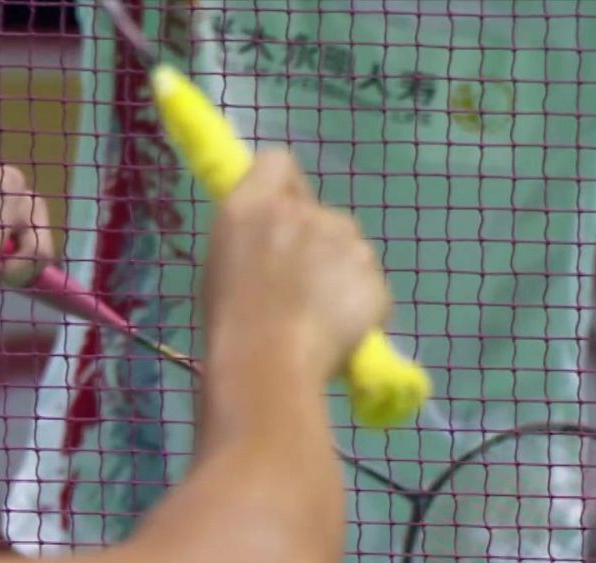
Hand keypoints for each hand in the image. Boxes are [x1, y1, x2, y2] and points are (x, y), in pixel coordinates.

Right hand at [203, 150, 390, 381]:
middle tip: (298, 288)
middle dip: (317, 241)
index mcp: (252, 205)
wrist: (266, 366)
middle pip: (320, 211)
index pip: (278, 163)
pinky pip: (369, 285)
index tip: (280, 217)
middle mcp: (302, 211)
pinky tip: (338, 334)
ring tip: (317, 320)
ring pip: (350, 248)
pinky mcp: (373, 275)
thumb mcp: (222, 265)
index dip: (284, 189)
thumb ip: (253, 237)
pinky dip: (361, 306)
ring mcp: (344, 241)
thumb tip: (273, 239)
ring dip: (340, 274)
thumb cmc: (231, 325)